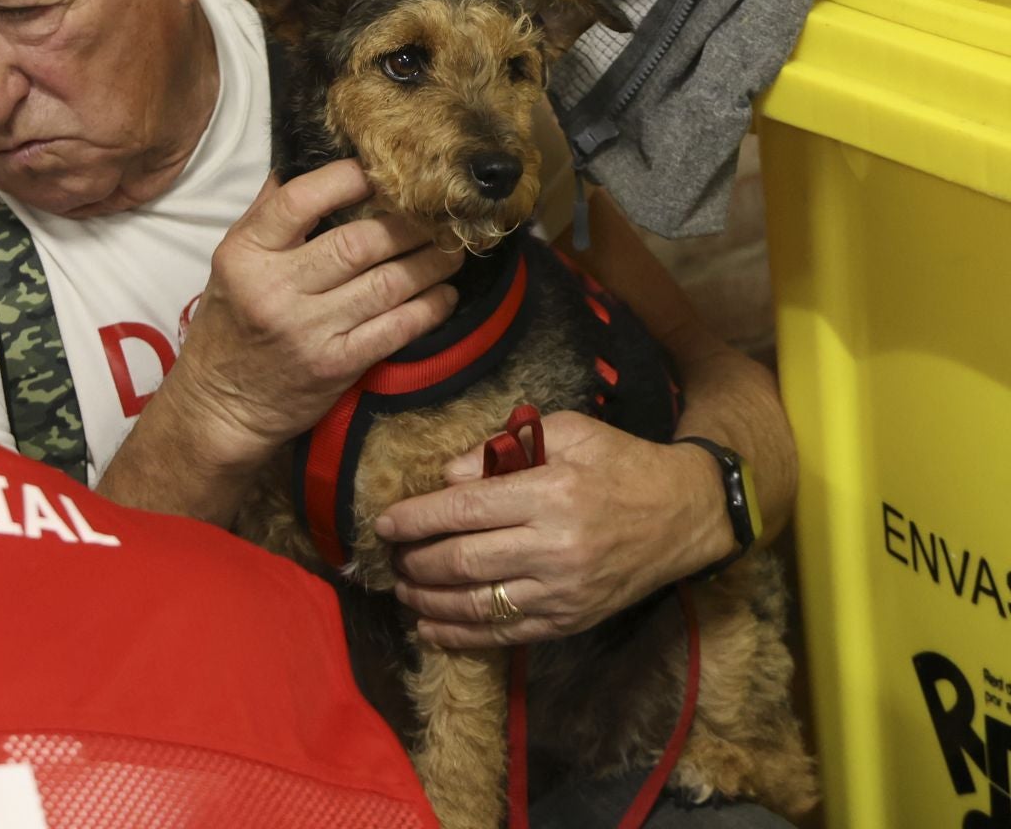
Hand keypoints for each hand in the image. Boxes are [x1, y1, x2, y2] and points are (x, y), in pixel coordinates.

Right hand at [165, 160, 460, 465]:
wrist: (220, 405)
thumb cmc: (229, 325)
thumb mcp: (231, 263)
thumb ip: (266, 214)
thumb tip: (305, 158)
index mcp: (245, 254)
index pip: (301, 201)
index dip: (348, 179)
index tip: (381, 172)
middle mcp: (276, 289)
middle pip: (357, 243)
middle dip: (408, 224)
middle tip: (437, 213)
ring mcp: (308, 330)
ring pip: (385, 284)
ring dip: (429, 262)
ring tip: (452, 248)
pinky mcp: (336, 366)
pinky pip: (394, 329)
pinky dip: (428, 308)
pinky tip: (445, 294)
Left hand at [373, 412, 733, 646]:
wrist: (685, 514)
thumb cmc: (620, 464)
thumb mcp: (568, 432)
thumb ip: (502, 448)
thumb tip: (447, 476)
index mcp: (550, 494)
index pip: (463, 509)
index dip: (415, 518)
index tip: (383, 522)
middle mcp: (554, 547)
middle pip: (461, 560)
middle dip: (413, 560)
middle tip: (389, 556)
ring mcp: (563, 591)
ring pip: (476, 602)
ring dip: (427, 600)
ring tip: (402, 588)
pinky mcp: (570, 620)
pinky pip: (504, 633)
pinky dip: (460, 635)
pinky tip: (429, 629)